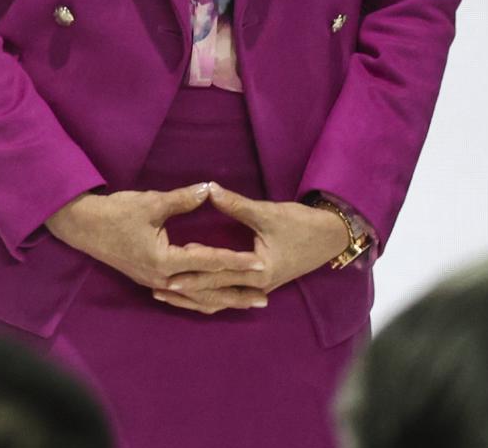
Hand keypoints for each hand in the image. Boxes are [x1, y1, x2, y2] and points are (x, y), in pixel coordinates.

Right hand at [46, 185, 265, 307]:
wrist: (81, 226)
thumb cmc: (114, 212)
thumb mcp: (150, 202)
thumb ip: (182, 199)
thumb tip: (210, 188)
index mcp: (164, 260)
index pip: (208, 261)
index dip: (236, 262)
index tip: (261, 263)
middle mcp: (162, 278)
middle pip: (207, 289)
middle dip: (238, 291)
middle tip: (266, 294)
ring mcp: (155, 282)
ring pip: (197, 298)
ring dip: (225, 300)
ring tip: (250, 302)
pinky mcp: (150, 280)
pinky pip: (184, 297)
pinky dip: (203, 299)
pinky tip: (216, 300)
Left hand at [157, 183, 351, 313]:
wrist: (330, 236)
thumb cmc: (301, 224)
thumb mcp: (267, 213)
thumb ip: (236, 204)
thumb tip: (208, 189)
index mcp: (260, 270)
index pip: (220, 274)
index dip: (194, 273)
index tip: (170, 273)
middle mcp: (258, 284)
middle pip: (216, 291)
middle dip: (188, 291)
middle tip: (158, 288)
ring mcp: (258, 287)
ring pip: (221, 298)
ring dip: (195, 297)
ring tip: (166, 294)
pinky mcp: (258, 283)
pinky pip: (229, 294)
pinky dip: (209, 295)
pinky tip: (190, 294)